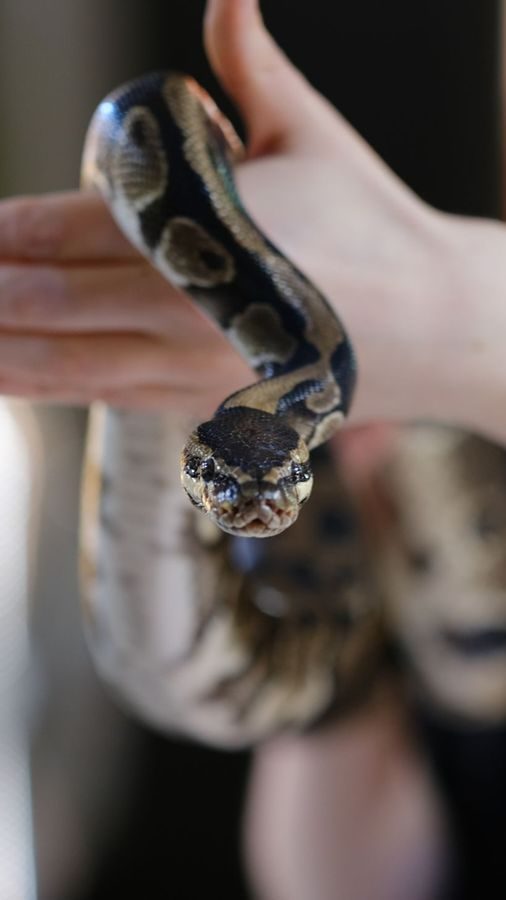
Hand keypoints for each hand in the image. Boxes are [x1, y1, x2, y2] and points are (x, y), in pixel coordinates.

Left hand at [1, 0, 504, 441]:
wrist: (435, 326)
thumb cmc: (372, 226)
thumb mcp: (308, 132)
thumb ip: (247, 60)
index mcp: (205, 224)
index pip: (68, 226)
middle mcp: (186, 302)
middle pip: (49, 295)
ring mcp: (188, 364)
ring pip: (63, 360)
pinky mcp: (198, 404)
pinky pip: (100, 396)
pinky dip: (40, 382)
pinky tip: (5, 371)